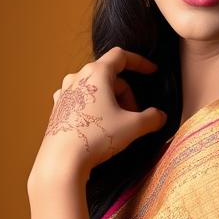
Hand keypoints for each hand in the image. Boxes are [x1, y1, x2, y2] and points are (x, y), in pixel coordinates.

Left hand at [30, 46, 166, 183]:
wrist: (61, 161)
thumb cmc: (96, 137)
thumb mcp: (133, 127)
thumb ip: (152, 118)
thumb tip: (160, 116)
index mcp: (96, 73)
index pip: (121, 56)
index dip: (140, 63)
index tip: (152, 71)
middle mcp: (77, 77)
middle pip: (110, 76)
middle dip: (127, 94)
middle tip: (135, 116)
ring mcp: (64, 93)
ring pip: (95, 89)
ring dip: (111, 101)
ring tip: (118, 123)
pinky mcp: (58, 109)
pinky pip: (82, 101)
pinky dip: (96, 109)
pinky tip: (99, 126)